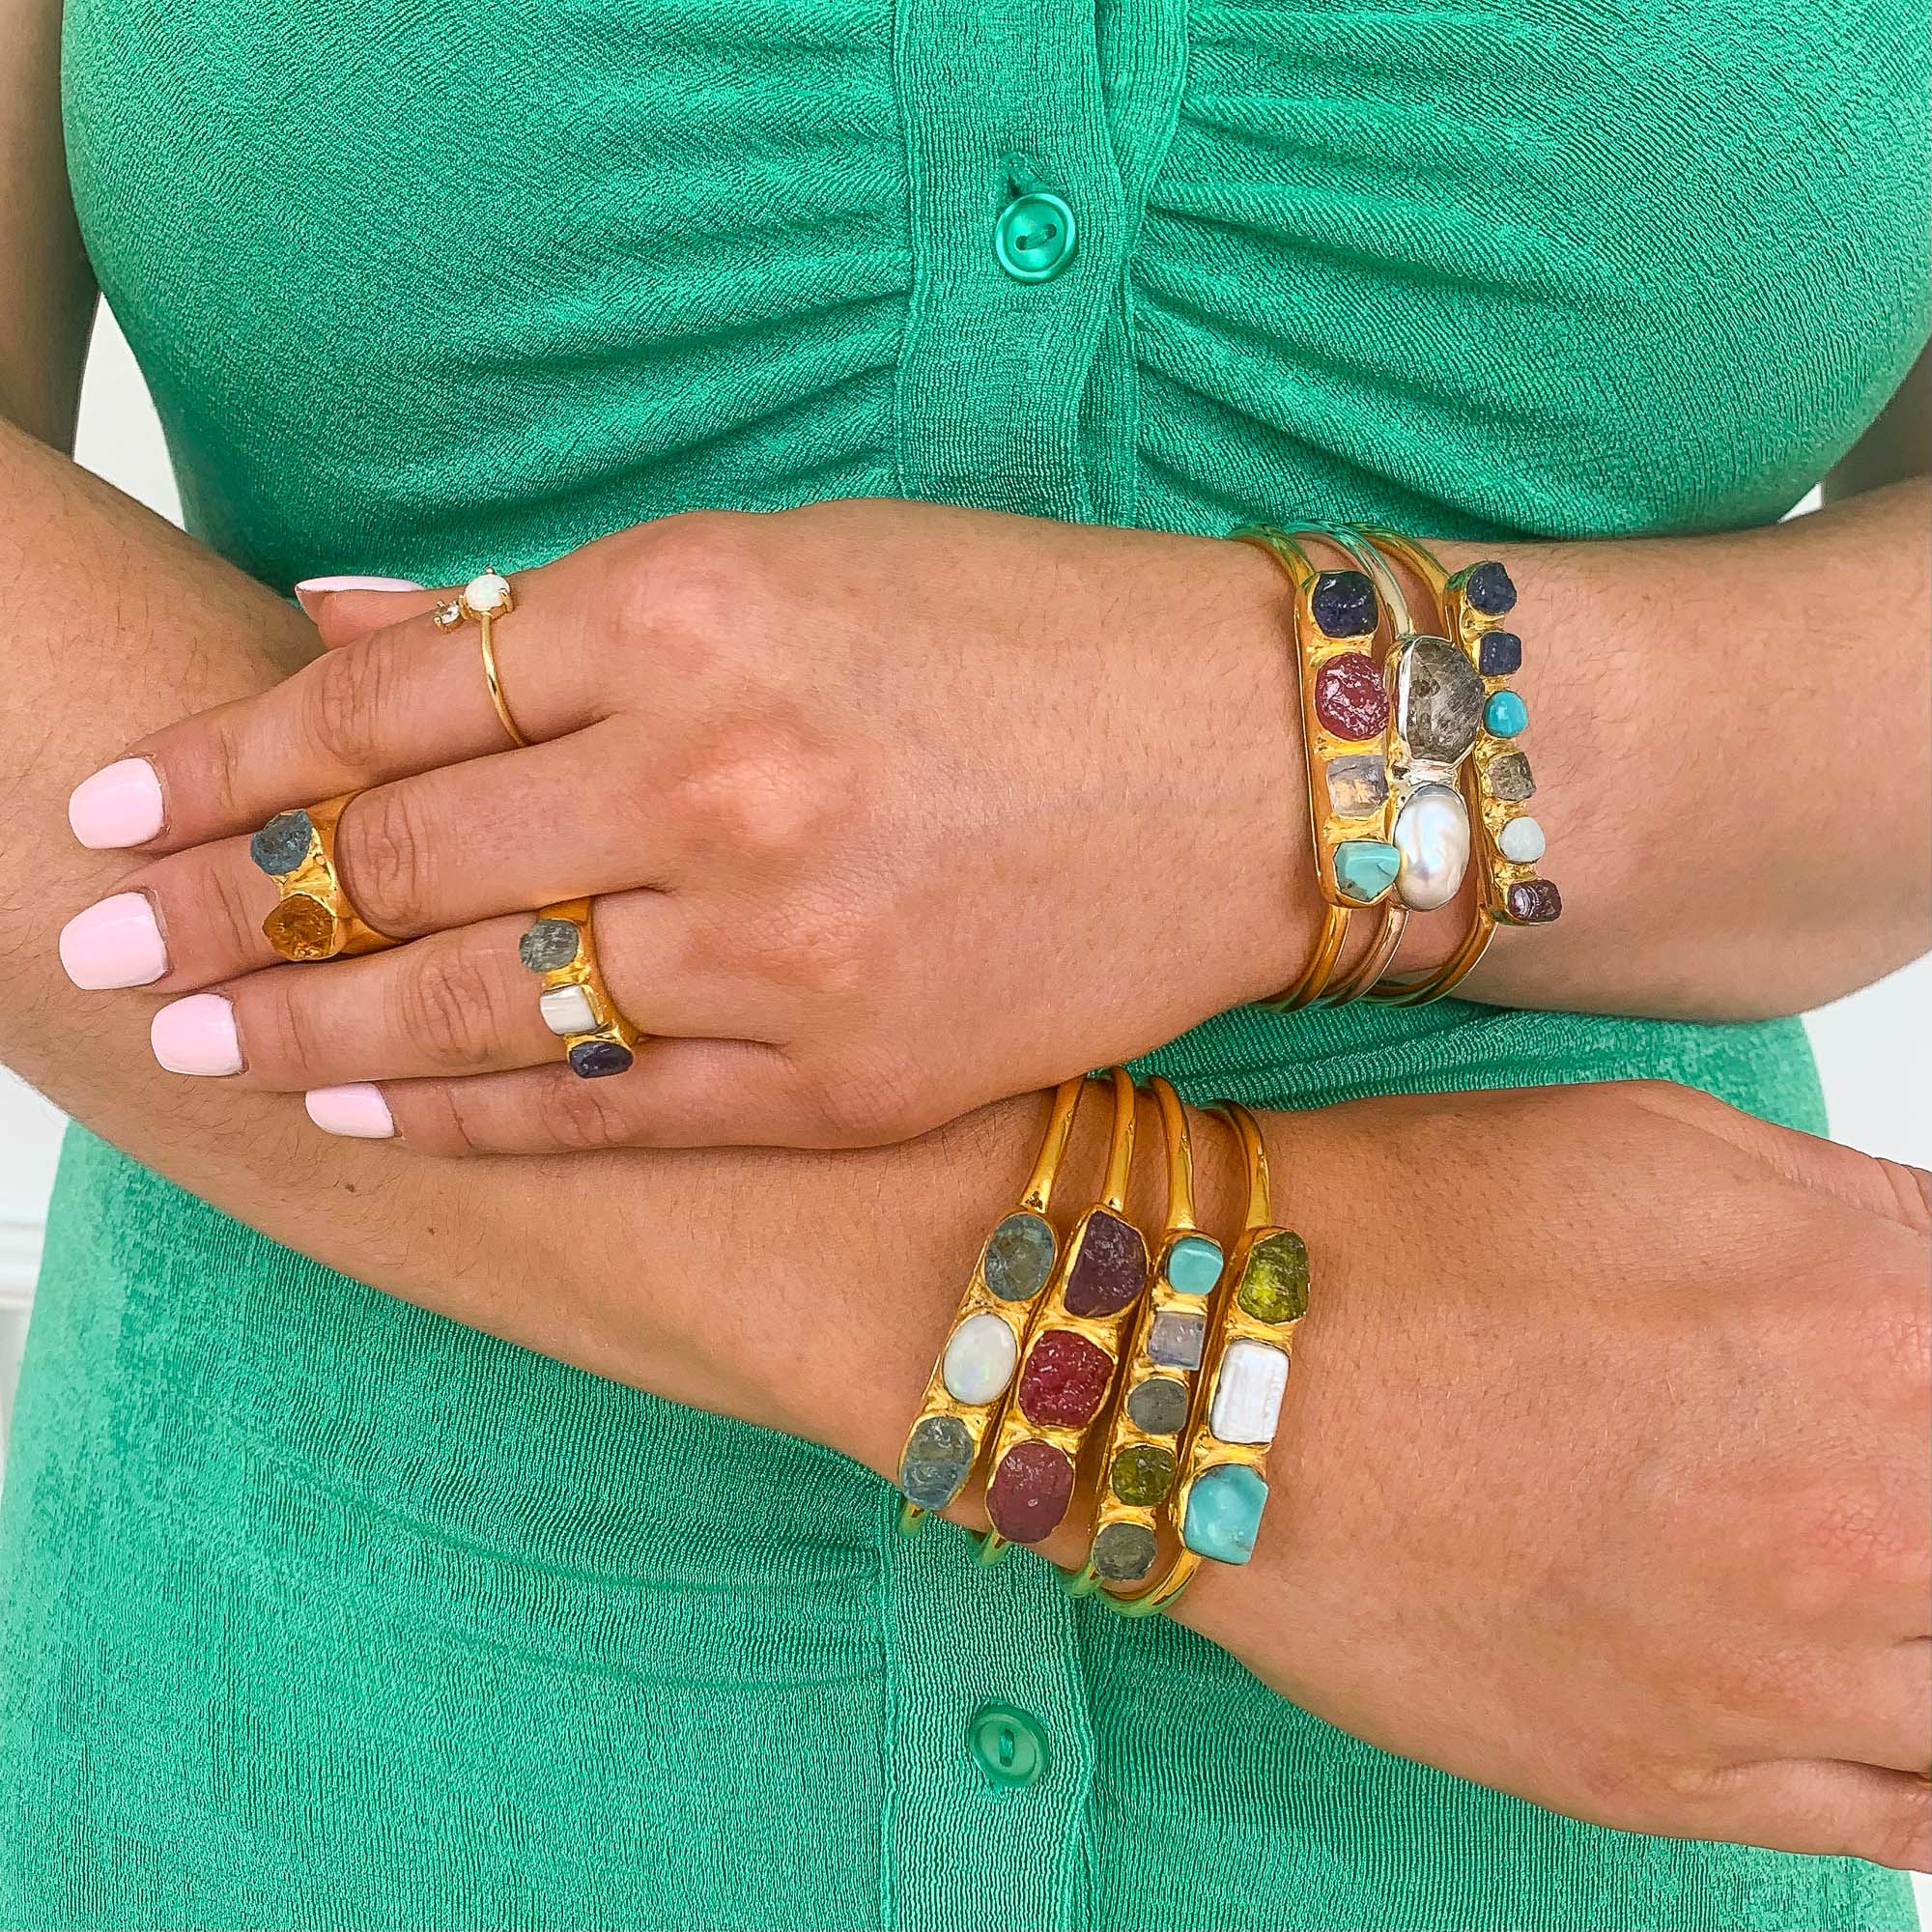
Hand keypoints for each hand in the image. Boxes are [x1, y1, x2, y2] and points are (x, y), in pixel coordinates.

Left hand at [60, 499, 1306, 1149]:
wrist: (1254, 765)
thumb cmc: (1024, 633)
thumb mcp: (792, 558)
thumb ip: (562, 605)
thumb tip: (352, 624)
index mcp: (695, 604)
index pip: (391, 692)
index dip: (230, 756)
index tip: (118, 802)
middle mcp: (720, 774)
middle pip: (402, 857)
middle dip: (227, 904)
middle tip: (106, 941)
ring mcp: (785, 942)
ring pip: (482, 1005)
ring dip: (315, 1030)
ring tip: (197, 1040)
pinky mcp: (853, 1075)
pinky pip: (616, 1108)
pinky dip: (477, 1117)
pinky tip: (374, 1119)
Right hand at [1192, 1080, 1930, 1868]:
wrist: (1230, 1359)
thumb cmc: (1423, 1227)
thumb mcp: (1672, 1142)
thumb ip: (1871, 1219)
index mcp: (1887, 1335)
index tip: (1908, 1403)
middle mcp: (1872, 1525)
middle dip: (1926, 1506)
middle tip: (1870, 1493)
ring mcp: (1778, 1676)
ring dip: (1928, 1624)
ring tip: (1865, 1578)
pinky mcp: (1673, 1778)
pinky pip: (1902, 1826)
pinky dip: (1931, 1777)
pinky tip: (1907, 1720)